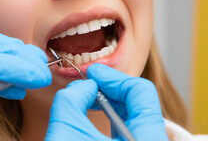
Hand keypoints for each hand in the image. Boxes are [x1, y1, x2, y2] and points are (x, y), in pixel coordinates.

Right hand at [45, 64, 167, 140]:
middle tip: (89, 82)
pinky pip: (130, 127)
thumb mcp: (64, 131)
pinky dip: (112, 116)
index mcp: (143, 140)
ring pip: (135, 114)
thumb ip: (70, 99)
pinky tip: (95, 112)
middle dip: (110, 87)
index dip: (114, 76)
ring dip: (110, 100)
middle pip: (140, 102)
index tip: (94, 73)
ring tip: (89, 96)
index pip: (141, 92)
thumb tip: (82, 85)